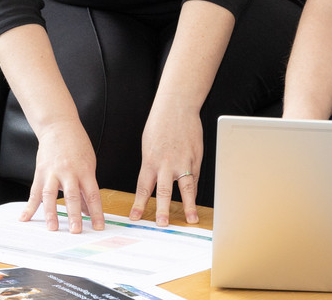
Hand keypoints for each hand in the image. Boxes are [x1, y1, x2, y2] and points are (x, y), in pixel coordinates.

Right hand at [19, 119, 105, 232]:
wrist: (59, 126)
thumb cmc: (77, 145)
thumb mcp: (88, 164)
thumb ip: (87, 187)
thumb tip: (88, 210)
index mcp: (85, 170)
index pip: (93, 195)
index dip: (96, 212)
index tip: (99, 227)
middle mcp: (69, 172)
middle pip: (73, 196)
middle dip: (75, 215)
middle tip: (76, 231)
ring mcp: (53, 172)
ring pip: (51, 195)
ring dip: (51, 213)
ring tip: (53, 228)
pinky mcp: (40, 172)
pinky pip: (34, 192)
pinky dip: (29, 206)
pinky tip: (24, 218)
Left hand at [129, 104, 202, 225]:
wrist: (177, 106)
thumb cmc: (160, 124)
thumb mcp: (148, 145)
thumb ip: (152, 165)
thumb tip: (154, 182)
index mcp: (150, 161)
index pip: (143, 188)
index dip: (138, 205)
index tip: (135, 218)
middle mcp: (166, 163)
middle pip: (163, 191)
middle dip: (162, 210)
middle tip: (162, 224)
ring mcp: (183, 161)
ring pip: (186, 187)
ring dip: (189, 205)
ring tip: (191, 219)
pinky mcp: (197, 157)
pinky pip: (196, 176)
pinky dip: (194, 188)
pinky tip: (194, 200)